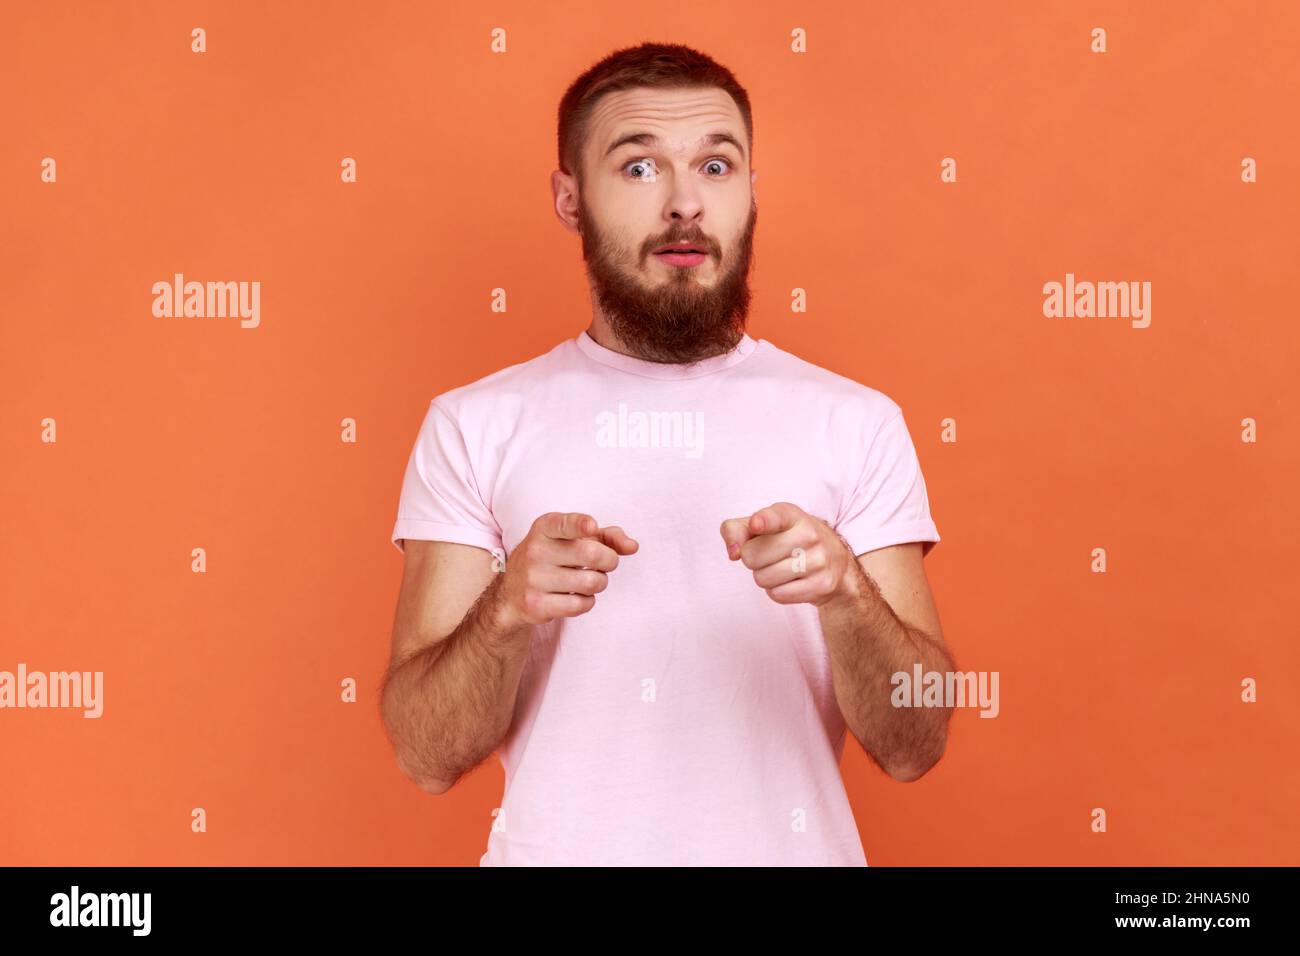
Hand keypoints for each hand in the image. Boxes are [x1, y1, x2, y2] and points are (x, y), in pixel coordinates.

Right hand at [492, 512, 637, 628]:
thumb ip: (606, 536)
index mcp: (544, 528)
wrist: (511, 592)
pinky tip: (576, 595)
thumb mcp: (573, 539)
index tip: (592, 526)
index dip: (581, 525)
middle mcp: (535, 551)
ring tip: (588, 580)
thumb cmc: (553, 558)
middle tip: (606, 563)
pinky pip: (581, 605)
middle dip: (609, 560)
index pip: (564, 524)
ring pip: (591, 582)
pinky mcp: (536, 605)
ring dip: (599, 583)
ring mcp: (533, 579)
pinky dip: (587, 601)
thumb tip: (633, 546)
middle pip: (592, 554)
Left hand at [719, 501, 858, 607]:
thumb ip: (736, 530)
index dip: (763, 521)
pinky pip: (777, 595)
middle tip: (769, 555)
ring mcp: (818, 560)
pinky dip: (777, 591)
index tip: (756, 524)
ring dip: (764, 577)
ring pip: (763, 579)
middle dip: (752, 560)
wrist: (836, 563)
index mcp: (791, 515)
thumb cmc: (787, 540)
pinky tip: (792, 581)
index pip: (775, 517)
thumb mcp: (762, 526)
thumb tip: (733, 553)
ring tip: (781, 567)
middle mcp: (809, 534)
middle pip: (752, 556)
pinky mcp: (822, 585)